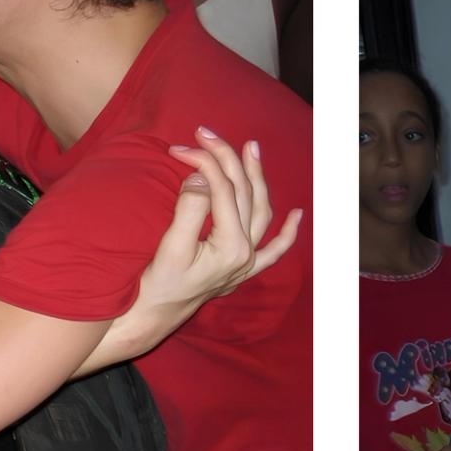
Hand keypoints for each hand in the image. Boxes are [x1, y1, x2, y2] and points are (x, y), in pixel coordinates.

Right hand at [132, 128, 302, 317]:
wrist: (153, 317)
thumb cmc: (158, 284)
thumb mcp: (171, 247)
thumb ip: (190, 209)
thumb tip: (202, 177)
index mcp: (231, 247)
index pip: (223, 190)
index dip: (204, 163)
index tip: (181, 148)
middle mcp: (246, 253)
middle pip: (243, 193)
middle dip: (226, 159)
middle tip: (207, 134)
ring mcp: (247, 262)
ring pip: (261, 210)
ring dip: (257, 178)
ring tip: (250, 149)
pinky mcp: (242, 269)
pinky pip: (274, 249)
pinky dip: (287, 232)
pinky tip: (296, 215)